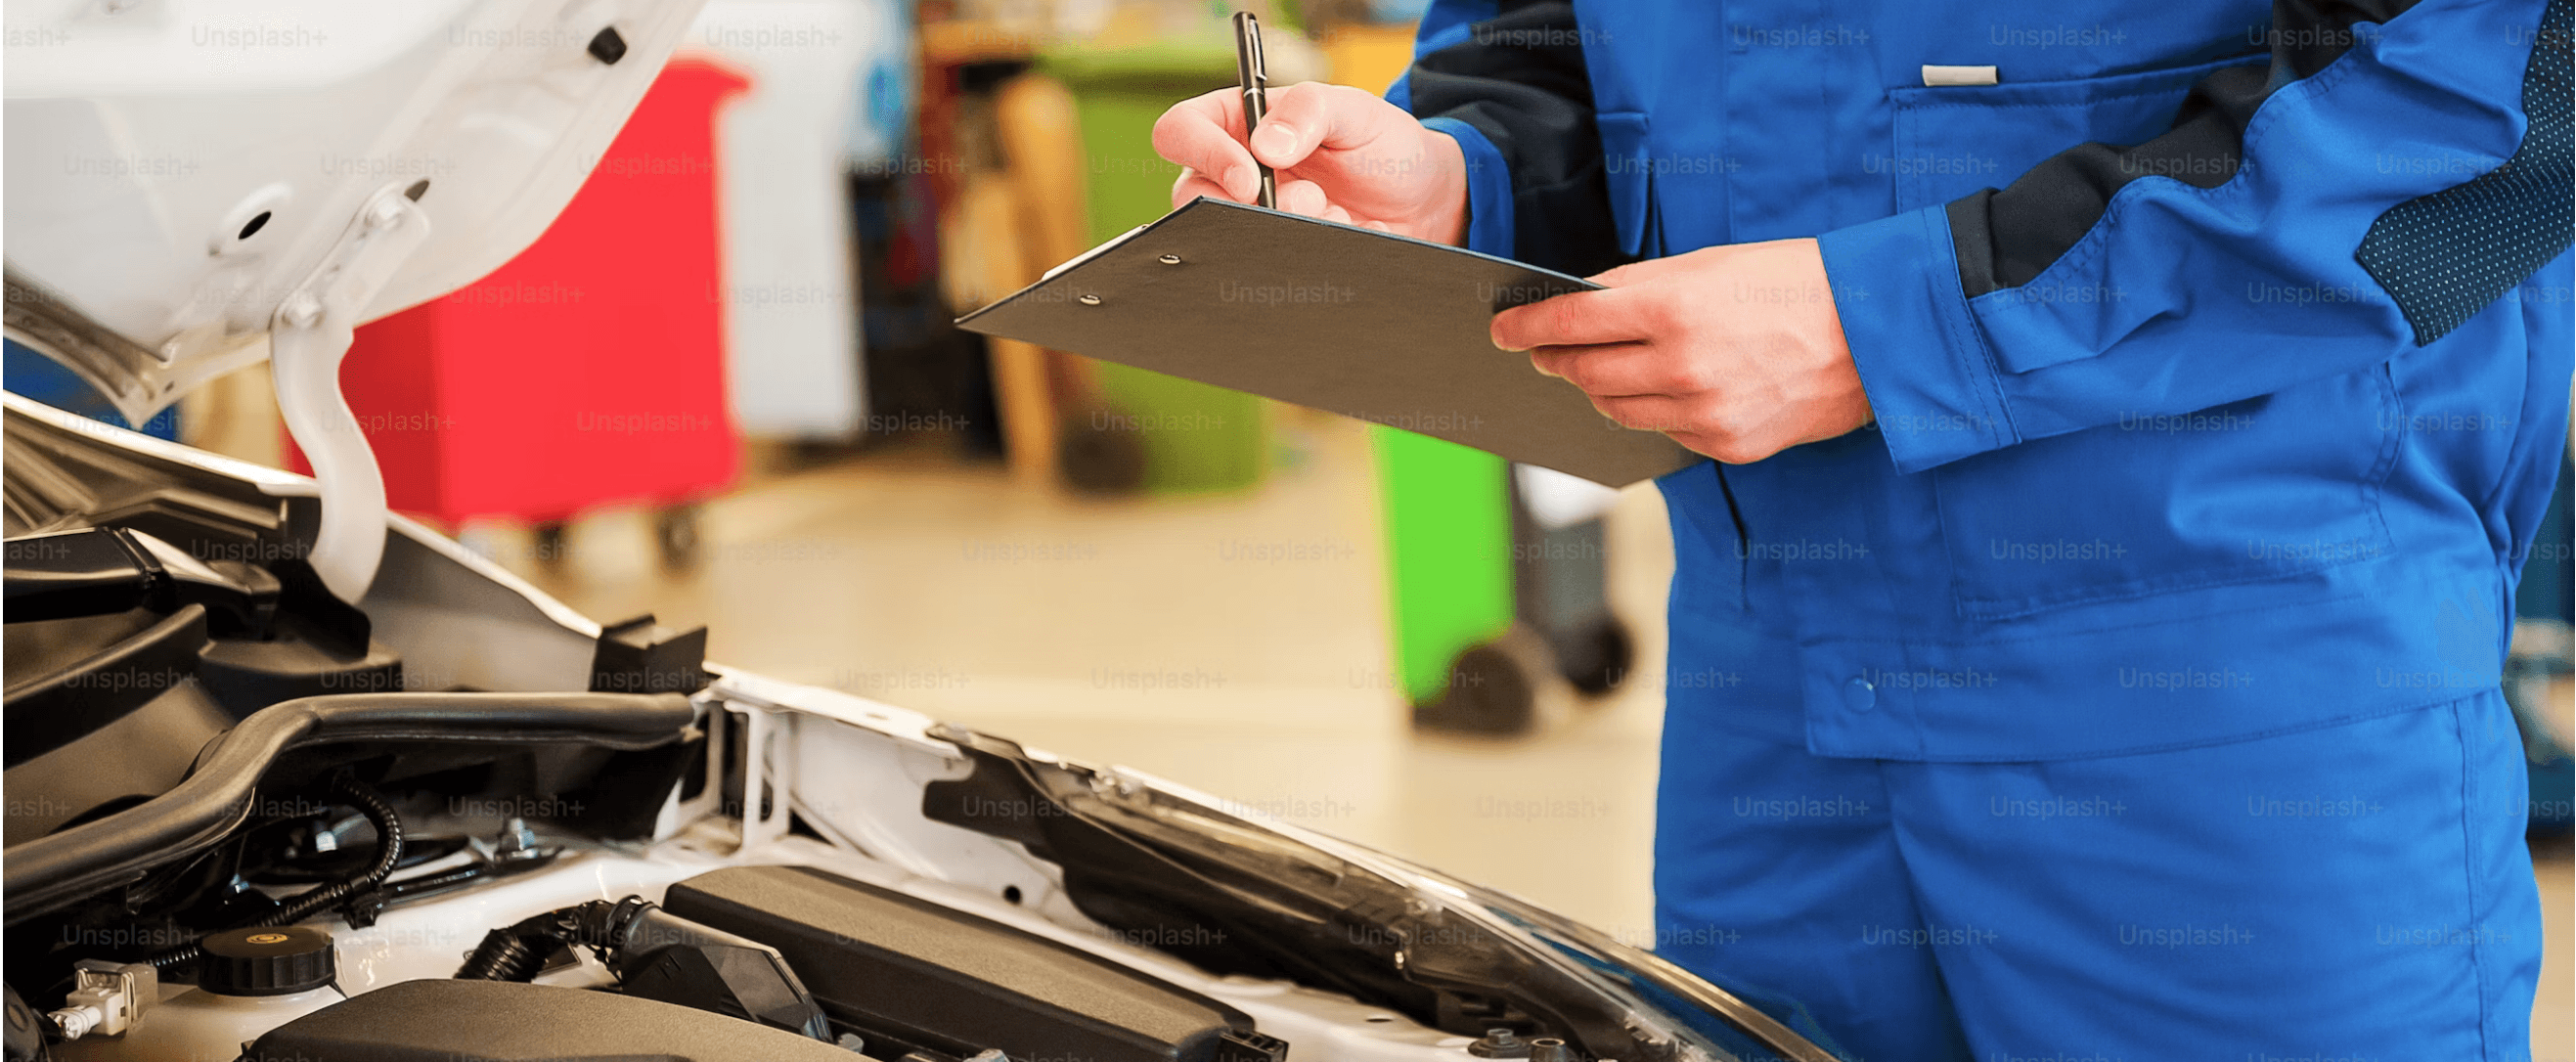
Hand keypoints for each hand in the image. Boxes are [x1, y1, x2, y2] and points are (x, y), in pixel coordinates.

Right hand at [1151, 82, 1469, 244]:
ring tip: (1332, 215)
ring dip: (1281, 231)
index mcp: (1236, 123)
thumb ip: (1310, 111)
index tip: (1250, 177)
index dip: (1204, 153)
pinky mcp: (1269, 256)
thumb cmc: (1381, 145)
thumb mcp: (1354, 110)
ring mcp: (1248, 219)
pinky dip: (1302, 256)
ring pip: (1225, 239)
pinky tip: (1338, 236)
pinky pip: (1260, 268)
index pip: (1181, 131)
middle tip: (1308, 200)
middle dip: (1249, 206)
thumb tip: (1264, 146)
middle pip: (1191, 196)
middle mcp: (1231, 173)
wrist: (1423, 201)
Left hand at [1491, 239, 1872, 463]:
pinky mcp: (1727, 445)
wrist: (1877, 332)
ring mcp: (1704, 414)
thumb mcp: (1710, 264)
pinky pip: (1665, 431)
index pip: (1571, 324)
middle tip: (1544, 352)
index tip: (1503, 330)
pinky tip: (1664, 390)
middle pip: (1585, 374)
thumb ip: (1641, 288)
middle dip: (1557, 361)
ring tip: (1601, 368)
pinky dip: (1654, 411)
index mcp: (1672, 308)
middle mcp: (1681, 367)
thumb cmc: (1795, 282)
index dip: (1527, 329)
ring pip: (1618, 409)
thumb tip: (1584, 306)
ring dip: (1600, 389)